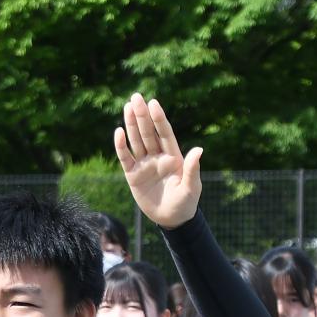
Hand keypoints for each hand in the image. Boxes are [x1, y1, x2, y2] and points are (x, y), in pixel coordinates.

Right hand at [114, 93, 202, 229]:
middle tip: (136, 96)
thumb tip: (198, 150)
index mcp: (173, 156)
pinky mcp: (133, 175)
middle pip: (148, 132)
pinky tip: (118, 132)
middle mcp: (157, 156)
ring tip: (127, 106)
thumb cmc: (185, 203)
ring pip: (136, 141)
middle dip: (142, 115)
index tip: (153, 103)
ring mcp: (144, 164)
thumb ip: (192, 169)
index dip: (158, 118)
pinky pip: (125, 158)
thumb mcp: (191, 187)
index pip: (164, 133)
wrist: (171, 219)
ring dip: (131, 124)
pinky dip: (121, 146)